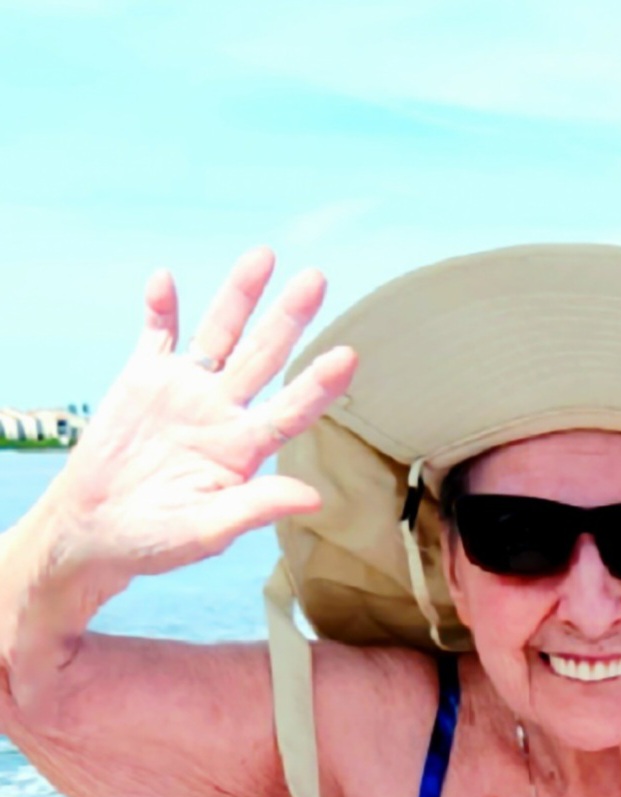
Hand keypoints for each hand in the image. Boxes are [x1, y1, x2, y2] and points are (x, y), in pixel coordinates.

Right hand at [42, 247, 356, 596]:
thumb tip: (314, 498)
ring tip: (263, 255)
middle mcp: (221, 412)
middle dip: (289, 318)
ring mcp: (184, 391)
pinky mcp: (142, 379)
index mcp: (242, 449)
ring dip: (238, 295)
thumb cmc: (156, 541)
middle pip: (263, 356)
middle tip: (316, 279)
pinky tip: (166, 282)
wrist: (96, 531)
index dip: (318, 384)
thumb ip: (256, 508)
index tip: (348, 355)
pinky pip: (155, 334)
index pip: (291, 410)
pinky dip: (161, 309)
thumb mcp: (207, 531)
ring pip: (219, 333)